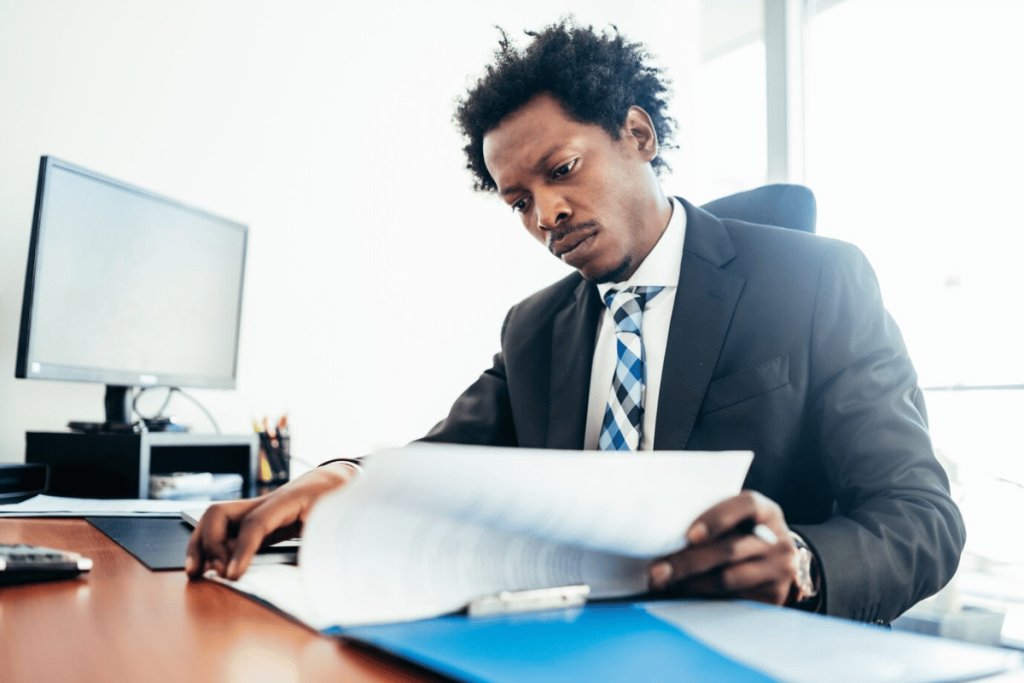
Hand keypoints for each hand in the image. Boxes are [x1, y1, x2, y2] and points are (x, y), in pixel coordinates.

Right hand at [185, 462, 356, 580]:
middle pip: (220, 513)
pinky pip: (225, 530)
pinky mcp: (255, 520)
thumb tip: (311, 571)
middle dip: (210, 543)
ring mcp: (256, 509)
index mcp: (287, 499)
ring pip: (215, 519)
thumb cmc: (336, 498)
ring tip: (195, 572)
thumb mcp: (335, 519)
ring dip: (200, 544)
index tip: (232, 575)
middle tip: (218, 572)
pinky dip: (211, 547)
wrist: (336, 481)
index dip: (241, 549)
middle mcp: (264, 502)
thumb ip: (322, 540)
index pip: (255, 523)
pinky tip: (206, 566)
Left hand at [648, 490, 799, 605]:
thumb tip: (663, 529)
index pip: (746, 506)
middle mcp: (778, 541)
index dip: (717, 519)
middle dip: (687, 561)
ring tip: (664, 582)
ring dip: (690, 582)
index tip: (689, 536)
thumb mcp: (737, 519)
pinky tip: (683, 592)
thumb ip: (712, 518)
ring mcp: (779, 571)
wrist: (778, 563)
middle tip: (657, 570)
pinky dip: (703, 596)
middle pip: (729, 550)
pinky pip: (732, 599)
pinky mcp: (773, 597)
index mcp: (766, 511)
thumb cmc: (744, 533)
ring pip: (727, 578)